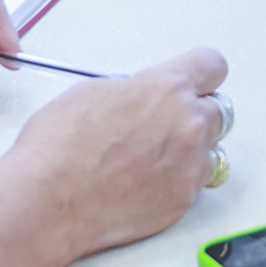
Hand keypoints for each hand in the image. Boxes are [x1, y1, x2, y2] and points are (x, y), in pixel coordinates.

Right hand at [10, 46, 232, 258]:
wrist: (49, 200)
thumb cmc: (59, 149)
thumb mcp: (92, 91)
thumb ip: (134, 89)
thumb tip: (142, 95)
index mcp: (166, 88)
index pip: (211, 66)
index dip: (200, 74)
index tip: (195, 82)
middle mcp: (187, 124)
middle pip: (216, 110)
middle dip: (192, 115)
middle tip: (163, 126)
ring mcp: (190, 165)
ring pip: (210, 149)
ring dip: (189, 150)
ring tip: (151, 158)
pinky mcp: (184, 199)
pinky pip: (197, 183)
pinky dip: (179, 180)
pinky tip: (147, 181)